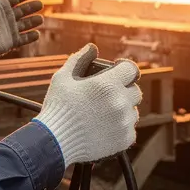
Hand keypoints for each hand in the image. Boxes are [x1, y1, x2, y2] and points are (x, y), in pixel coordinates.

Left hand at [0, 0, 43, 63]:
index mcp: (0, 7)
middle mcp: (5, 18)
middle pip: (22, 11)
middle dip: (31, 7)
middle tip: (40, 4)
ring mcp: (9, 30)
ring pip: (24, 24)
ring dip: (33, 21)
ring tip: (41, 19)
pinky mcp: (11, 42)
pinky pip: (23, 39)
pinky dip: (30, 37)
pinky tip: (37, 34)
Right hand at [33, 44, 141, 166]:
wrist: (54, 141)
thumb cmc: (57, 108)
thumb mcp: (63, 78)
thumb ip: (79, 59)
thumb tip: (91, 48)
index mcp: (108, 84)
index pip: (131, 70)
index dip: (125, 69)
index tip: (118, 72)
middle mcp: (120, 102)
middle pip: (135, 91)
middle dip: (124, 90)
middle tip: (107, 96)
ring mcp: (124, 122)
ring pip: (133, 111)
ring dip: (123, 110)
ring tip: (103, 114)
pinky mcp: (124, 140)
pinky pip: (130, 130)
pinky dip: (121, 129)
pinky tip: (105, 128)